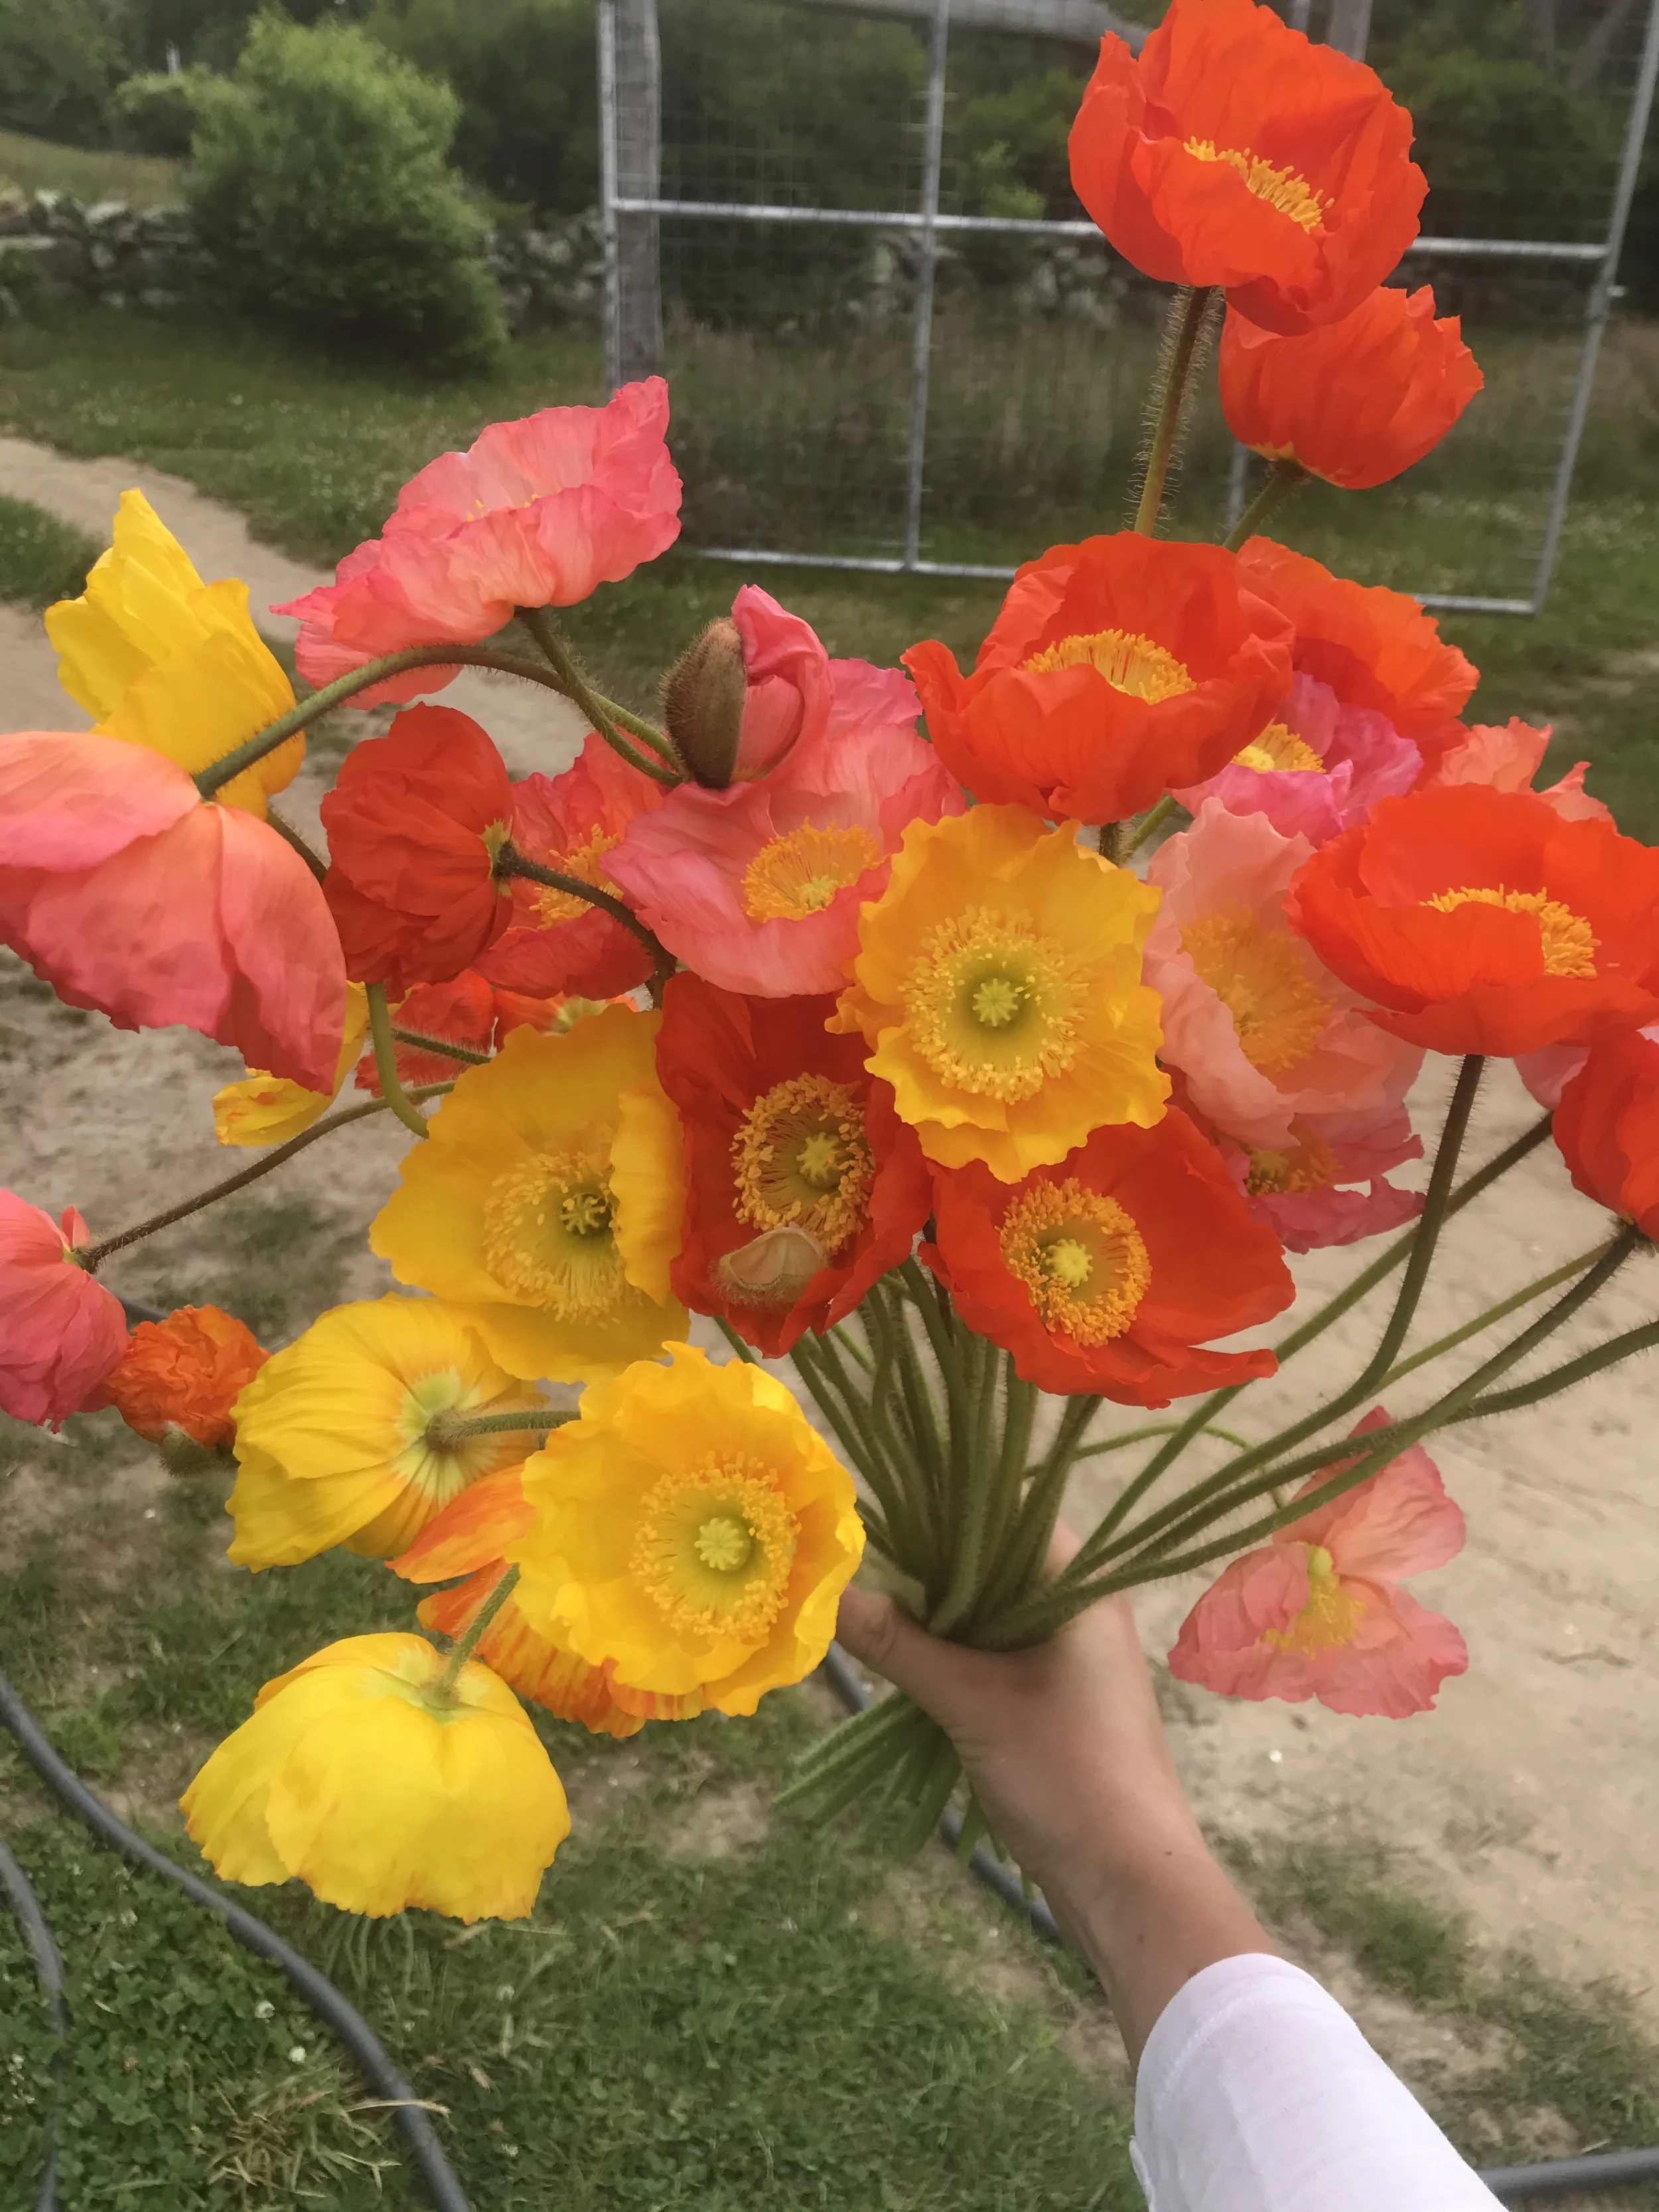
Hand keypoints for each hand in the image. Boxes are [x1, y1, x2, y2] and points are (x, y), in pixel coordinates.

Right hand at [835, 1543, 1272, 2061]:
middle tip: (858, 1568)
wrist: (1130, 1883)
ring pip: (990, 1610)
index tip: (879, 1512)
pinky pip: (995, 1652)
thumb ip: (900, 1644)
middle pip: (994, 1560)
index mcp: (1081, 1584)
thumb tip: (828, 1594)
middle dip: (929, 1567)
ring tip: (871, 1612)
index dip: (945, 1504)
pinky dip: (954, 1653)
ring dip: (937, 1616)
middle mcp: (1082, 1605)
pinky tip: (906, 1662)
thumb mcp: (971, 1703)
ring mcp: (1071, 1654)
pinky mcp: (1057, 1697)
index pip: (1010, 1508)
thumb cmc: (1067, 1774)